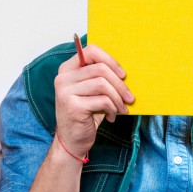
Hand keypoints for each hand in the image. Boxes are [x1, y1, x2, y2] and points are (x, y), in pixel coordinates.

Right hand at [54, 44, 132, 158]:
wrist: (72, 141)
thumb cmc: (85, 114)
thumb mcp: (92, 92)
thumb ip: (101, 77)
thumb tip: (125, 70)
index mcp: (67, 69)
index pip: (91, 51)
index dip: (111, 60)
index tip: (123, 75)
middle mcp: (63, 78)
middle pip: (101, 69)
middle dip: (120, 84)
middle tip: (129, 97)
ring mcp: (65, 92)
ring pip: (103, 84)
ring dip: (118, 98)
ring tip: (121, 109)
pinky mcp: (73, 106)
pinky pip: (103, 100)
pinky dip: (113, 108)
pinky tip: (112, 116)